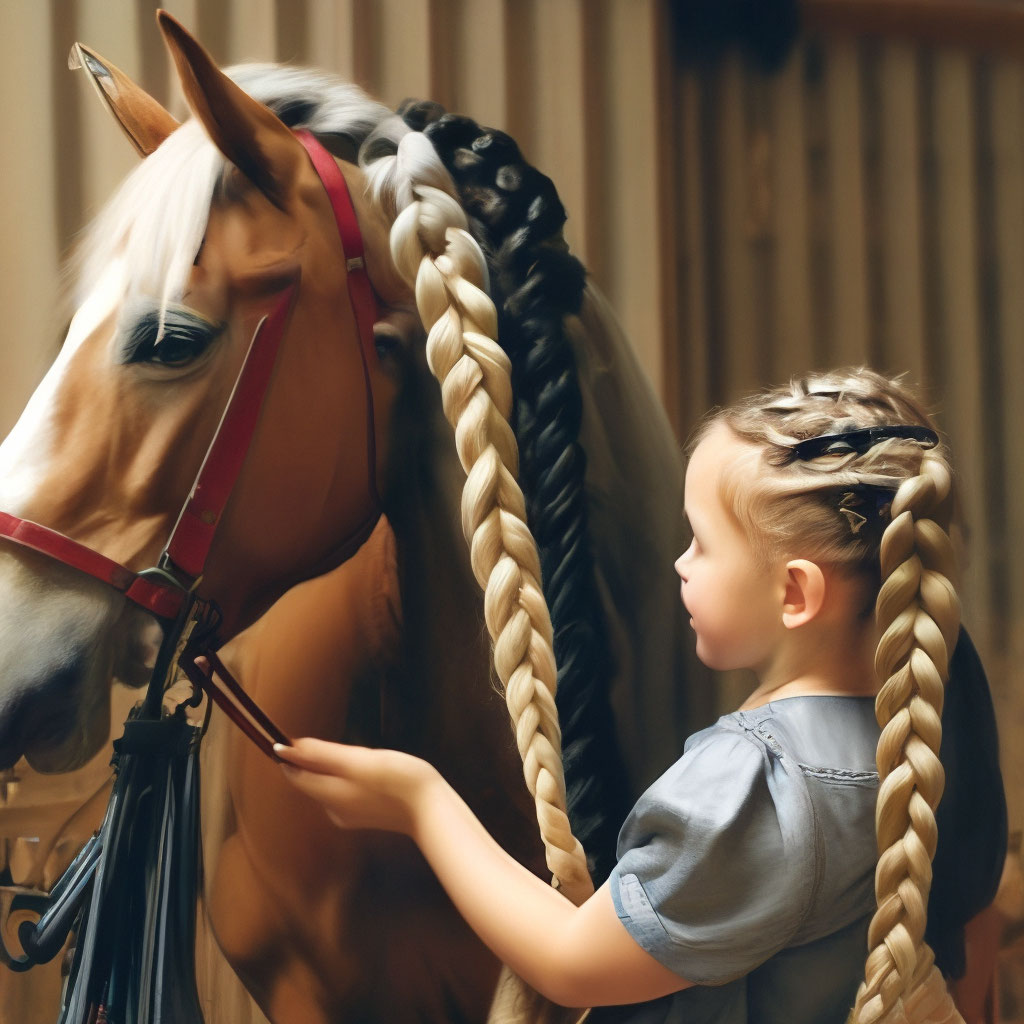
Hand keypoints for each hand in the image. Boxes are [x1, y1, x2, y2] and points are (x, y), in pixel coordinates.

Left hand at [274, 737, 439, 834]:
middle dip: (317, 761)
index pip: (295, 776)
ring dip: (336, 769)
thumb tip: (285, 748)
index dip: (290, 756)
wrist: (432, 809)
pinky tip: (373, 773)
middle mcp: (334, 809)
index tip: (292, 738)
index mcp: (329, 795)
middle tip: (341, 745)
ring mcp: (351, 815)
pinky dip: (351, 779)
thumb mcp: (357, 760)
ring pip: (331, 786)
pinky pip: (347, 792)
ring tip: (363, 757)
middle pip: (312, 781)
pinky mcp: (367, 815)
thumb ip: (321, 755)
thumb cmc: (396, 779)